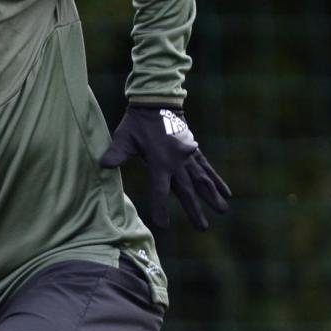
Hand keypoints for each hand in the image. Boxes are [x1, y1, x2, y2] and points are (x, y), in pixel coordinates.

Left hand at [100, 105, 230, 229]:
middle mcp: (176, 161)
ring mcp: (188, 156)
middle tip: (203, 228)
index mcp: (159, 161)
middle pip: (186, 190)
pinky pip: (207, 168)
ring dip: (212, 196)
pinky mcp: (194, 150)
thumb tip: (104, 165)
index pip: (159, 190)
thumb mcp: (124, 137)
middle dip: (194, 209)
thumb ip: (116, 152)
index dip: (160, 208)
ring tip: (223, 211)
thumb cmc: (137, 122)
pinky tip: (227, 192)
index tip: (162, 225)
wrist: (156, 102)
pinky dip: (217, 179)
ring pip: (202, 180)